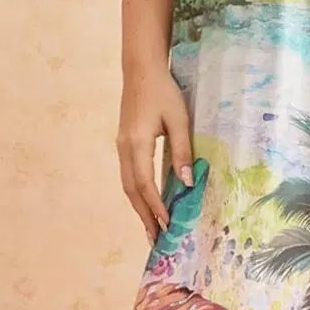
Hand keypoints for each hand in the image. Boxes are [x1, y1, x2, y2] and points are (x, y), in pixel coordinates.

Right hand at [117, 66, 193, 240]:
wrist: (141, 70)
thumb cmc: (163, 91)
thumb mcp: (179, 119)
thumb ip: (183, 150)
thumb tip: (187, 182)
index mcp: (137, 143)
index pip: (145, 184)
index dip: (156, 207)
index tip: (167, 225)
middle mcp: (124, 149)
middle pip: (132, 191)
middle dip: (144, 216)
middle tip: (156, 239)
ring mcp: (121, 147)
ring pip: (128, 185)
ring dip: (139, 208)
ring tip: (151, 228)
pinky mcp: (124, 144)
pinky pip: (129, 175)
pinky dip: (137, 194)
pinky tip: (147, 202)